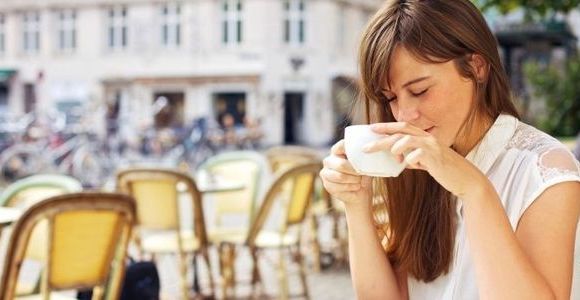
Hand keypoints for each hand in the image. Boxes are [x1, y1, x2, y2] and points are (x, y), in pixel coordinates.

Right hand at [320, 140, 372, 207]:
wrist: (361, 190)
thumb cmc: (363, 174)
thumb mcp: (364, 164)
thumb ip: (361, 158)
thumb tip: (365, 156)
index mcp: (337, 151)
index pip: (341, 146)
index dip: (350, 150)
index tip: (361, 155)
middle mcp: (328, 160)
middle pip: (341, 165)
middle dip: (355, 171)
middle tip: (362, 174)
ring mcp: (326, 173)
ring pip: (340, 177)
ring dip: (354, 180)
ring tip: (360, 181)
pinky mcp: (327, 185)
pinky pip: (341, 187)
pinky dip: (352, 187)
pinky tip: (356, 186)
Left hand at [363, 122, 488, 197]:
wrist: (466, 180)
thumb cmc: (445, 171)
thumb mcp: (426, 162)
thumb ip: (413, 158)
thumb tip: (398, 160)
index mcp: (424, 138)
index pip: (402, 127)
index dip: (386, 127)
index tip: (371, 129)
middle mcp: (427, 139)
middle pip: (400, 132)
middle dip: (382, 136)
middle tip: (367, 145)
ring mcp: (432, 147)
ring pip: (408, 139)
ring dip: (395, 146)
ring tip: (390, 155)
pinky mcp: (436, 158)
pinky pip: (419, 155)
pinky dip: (410, 159)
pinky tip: (407, 164)